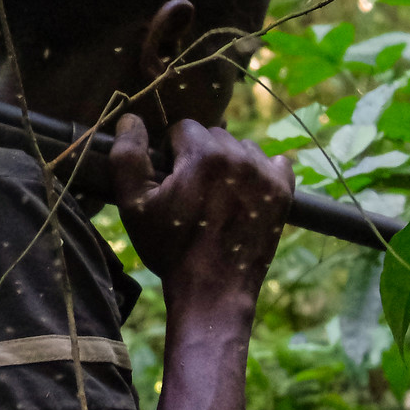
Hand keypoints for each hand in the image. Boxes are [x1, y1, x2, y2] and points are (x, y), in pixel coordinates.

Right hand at [110, 113, 292, 301]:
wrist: (213, 291)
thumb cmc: (170, 249)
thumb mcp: (134, 206)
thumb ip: (127, 157)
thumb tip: (131, 118)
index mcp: (203, 154)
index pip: (183, 128)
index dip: (170, 153)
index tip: (169, 181)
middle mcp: (240, 156)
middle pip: (214, 135)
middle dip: (199, 156)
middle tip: (190, 192)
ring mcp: (266, 175)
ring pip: (242, 148)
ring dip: (229, 163)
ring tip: (217, 196)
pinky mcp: (282, 193)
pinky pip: (275, 163)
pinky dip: (260, 173)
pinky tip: (245, 195)